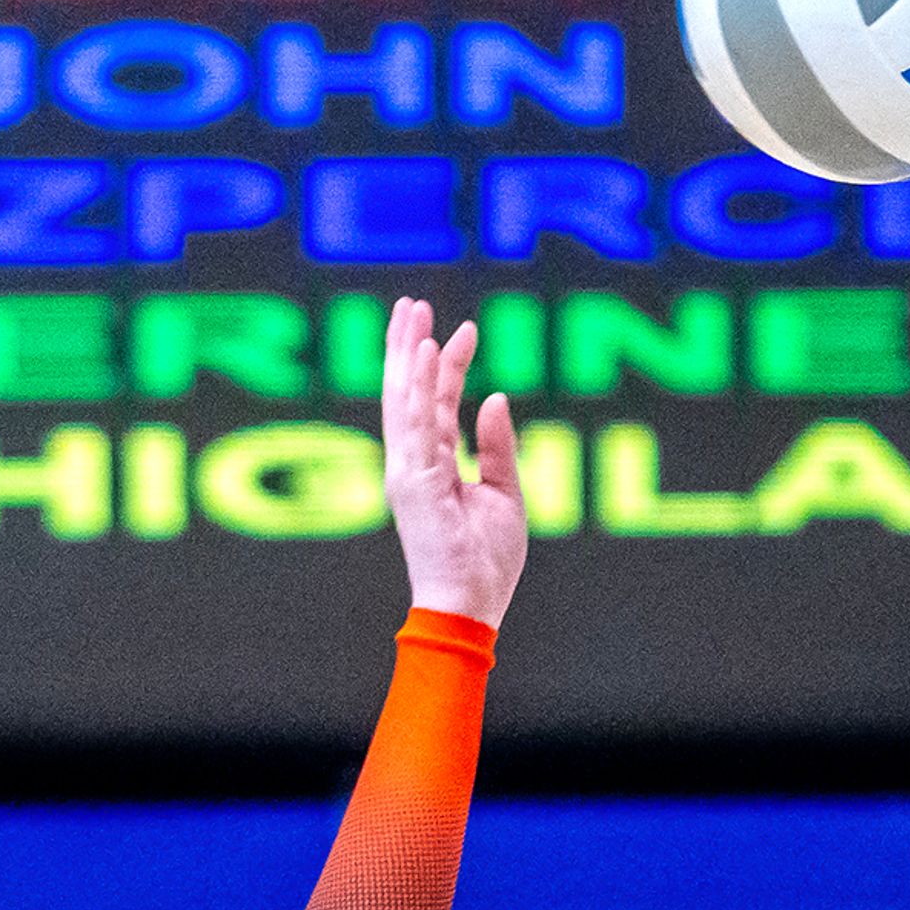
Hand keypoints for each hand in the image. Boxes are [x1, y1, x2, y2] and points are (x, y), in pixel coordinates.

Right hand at [375, 297, 526, 629]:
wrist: (471, 606)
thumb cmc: (487, 562)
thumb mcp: (504, 492)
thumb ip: (496, 445)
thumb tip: (494, 398)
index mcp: (431, 467)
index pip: (435, 404)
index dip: (447, 364)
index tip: (464, 329)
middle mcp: (412, 464)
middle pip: (407, 392)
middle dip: (409, 345)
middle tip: (414, 303)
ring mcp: (409, 471)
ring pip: (404, 399)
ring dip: (408, 353)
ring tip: (414, 312)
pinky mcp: (415, 480)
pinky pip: (416, 422)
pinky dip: (419, 384)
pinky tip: (426, 350)